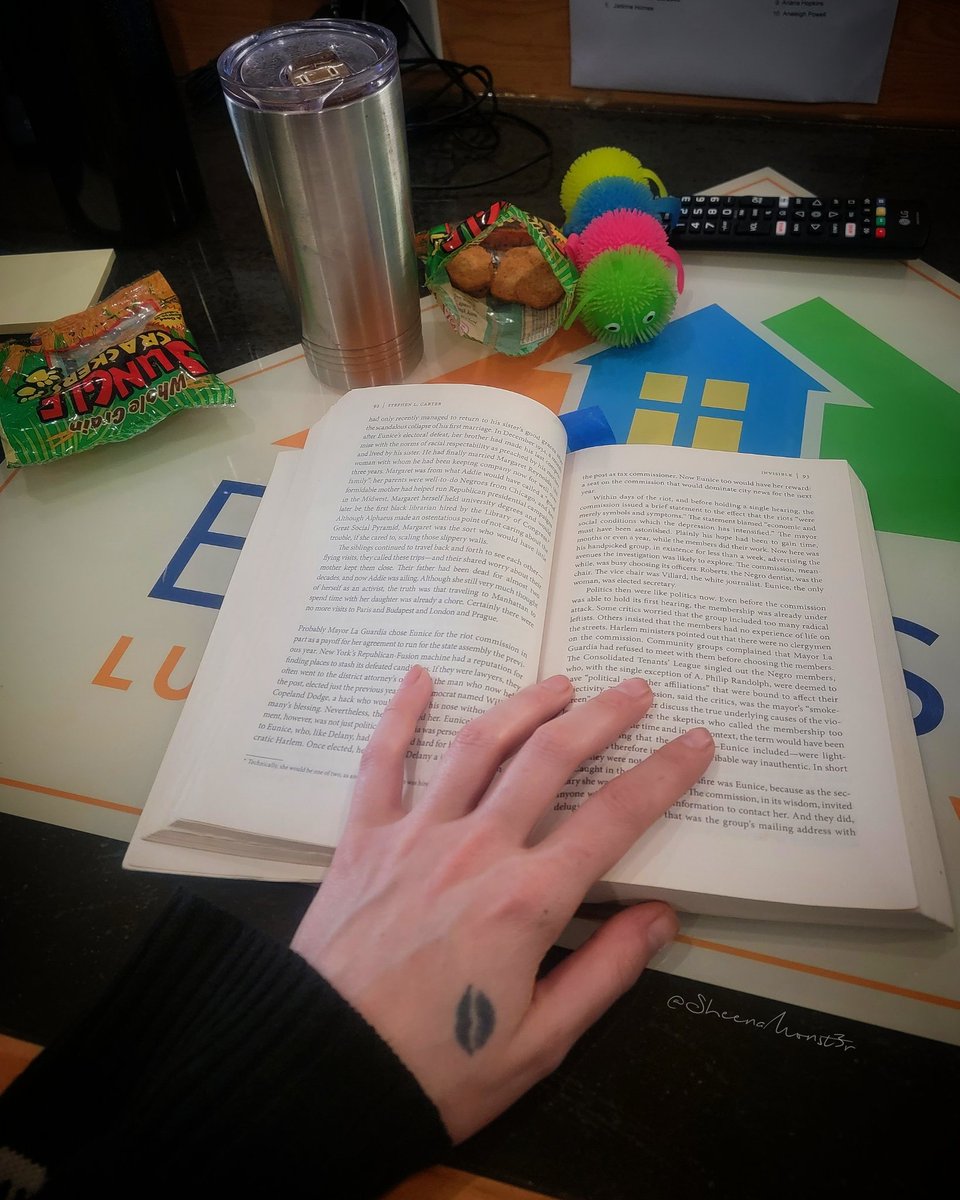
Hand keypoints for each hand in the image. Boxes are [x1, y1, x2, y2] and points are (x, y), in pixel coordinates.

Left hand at [291, 667, 713, 1142]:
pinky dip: (401, 714)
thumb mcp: (542, 1043)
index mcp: (527, 900)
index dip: (664, 774)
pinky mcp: (363, 837)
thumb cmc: (439, 1070)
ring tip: (560, 682)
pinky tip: (420, 677)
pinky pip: (382, 761)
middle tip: (636, 689)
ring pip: (478, 745)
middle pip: (551, 759)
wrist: (323, 1069)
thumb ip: (606, 970)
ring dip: (525, 704)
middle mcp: (477, 849)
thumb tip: (661, 914)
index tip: (696, 741)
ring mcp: (416, 834)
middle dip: (602, 717)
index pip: (615, 819)